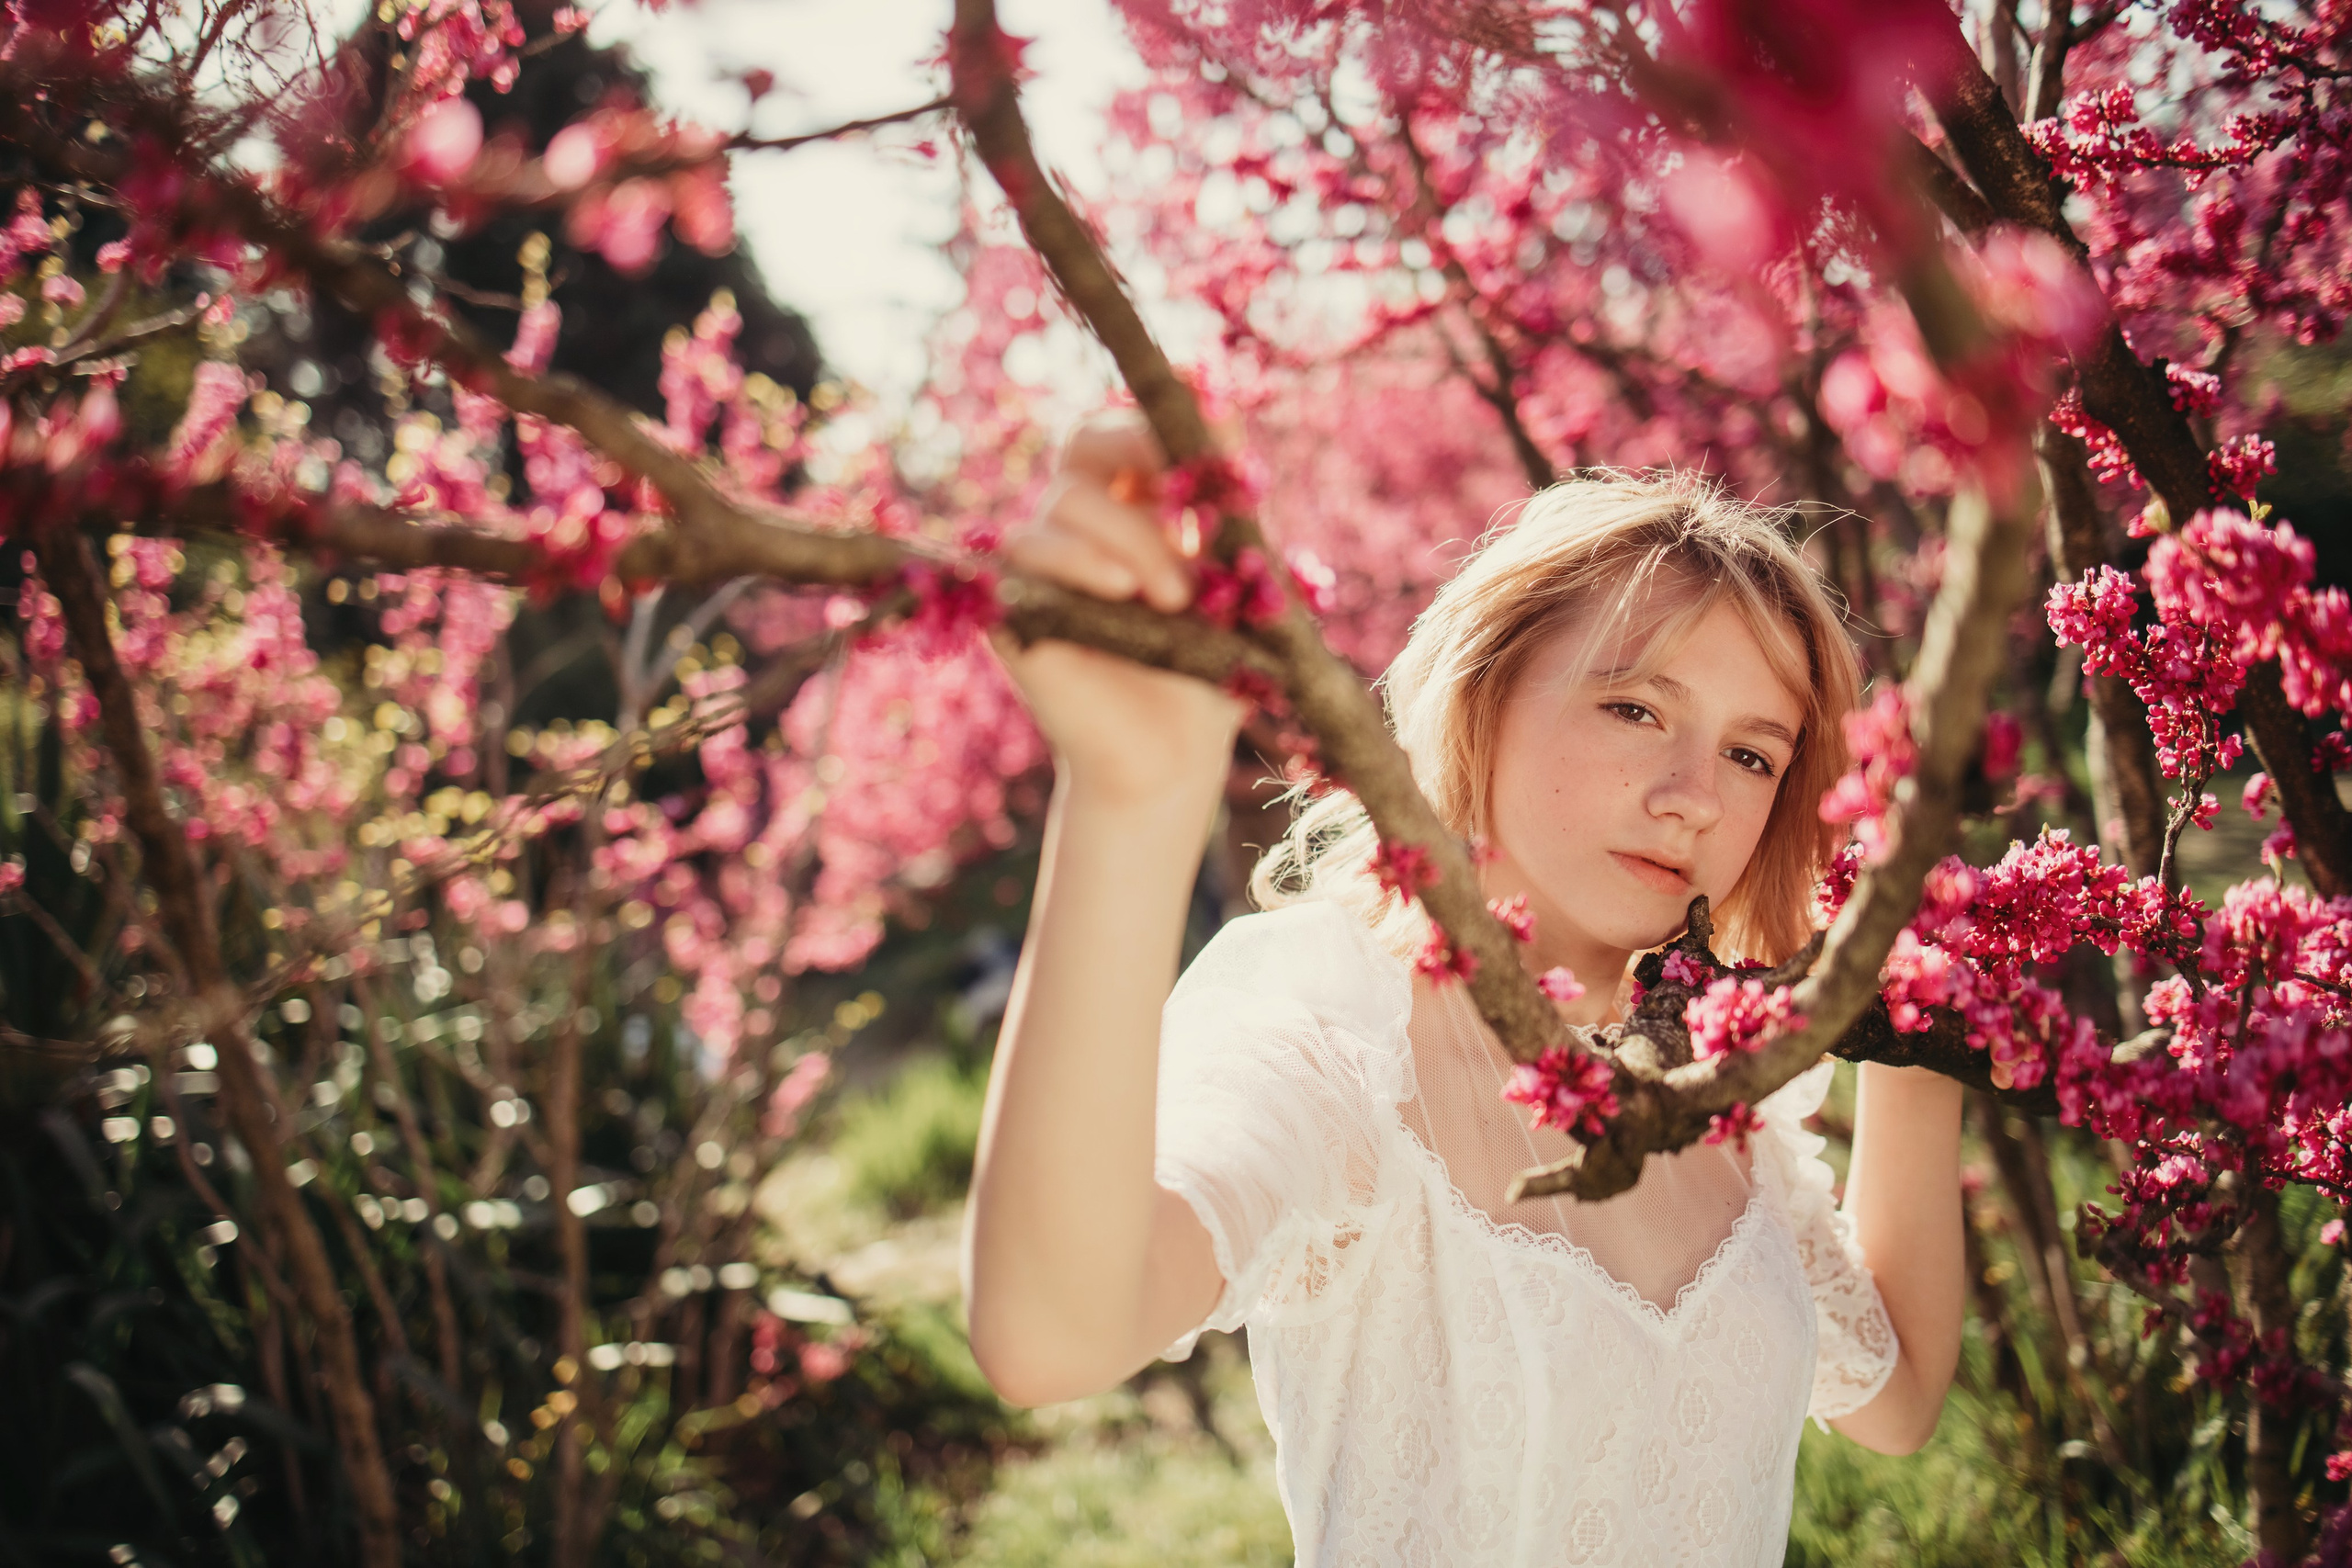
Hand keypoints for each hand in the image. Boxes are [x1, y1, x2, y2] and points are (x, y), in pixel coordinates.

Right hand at [991, 408, 1244, 804]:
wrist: (1171, 760)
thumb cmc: (1211, 673)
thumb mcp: (1237, 582)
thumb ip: (1229, 510)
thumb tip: (1226, 423)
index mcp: (1132, 506)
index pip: (1122, 430)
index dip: (1154, 426)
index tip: (1204, 458)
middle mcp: (1078, 525)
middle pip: (1084, 445)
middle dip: (1139, 461)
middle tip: (1191, 514)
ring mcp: (1040, 563)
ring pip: (1066, 501)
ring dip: (1132, 538)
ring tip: (1175, 598)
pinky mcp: (1010, 603)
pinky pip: (1027, 548)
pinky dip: (1080, 560)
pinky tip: (1122, 591)